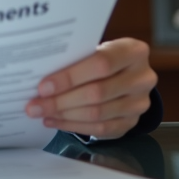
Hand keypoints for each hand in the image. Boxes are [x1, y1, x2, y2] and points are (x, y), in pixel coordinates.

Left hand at [25, 38, 155, 139]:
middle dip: (61, 100)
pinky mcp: (132, 122)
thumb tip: (39, 76)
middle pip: (98, 92)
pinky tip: (55, 121)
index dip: (70, 77)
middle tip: (35, 105)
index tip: (44, 86)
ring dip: (64, 115)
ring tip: (42, 112)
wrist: (126, 74)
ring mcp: (139, 103)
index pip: (101, 64)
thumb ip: (76, 59)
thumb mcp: (95, 50)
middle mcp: (143, 78)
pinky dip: (73, 126)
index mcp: (133, 52)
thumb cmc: (103, 58)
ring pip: (98, 113)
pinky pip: (100, 128)